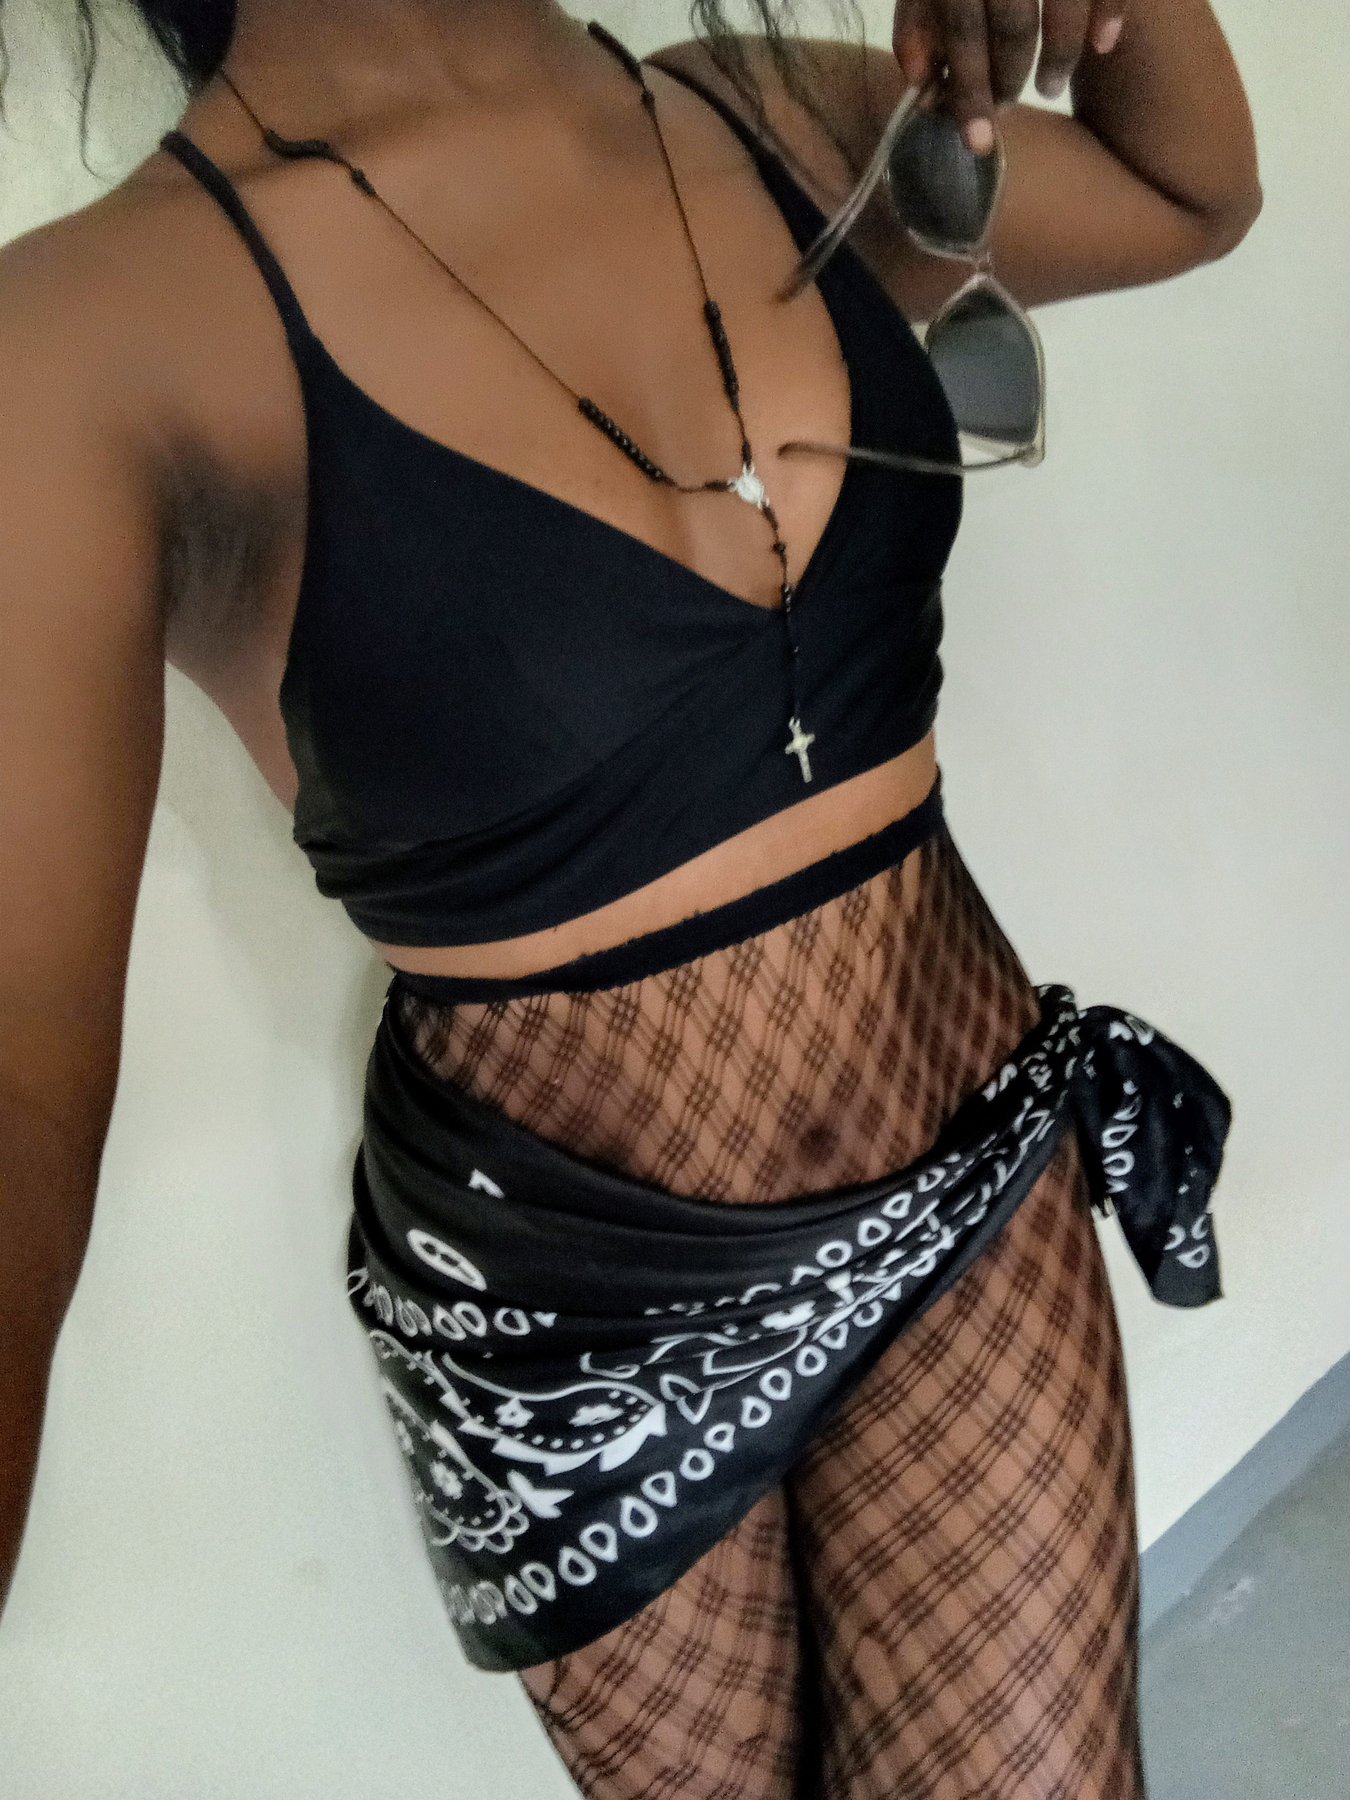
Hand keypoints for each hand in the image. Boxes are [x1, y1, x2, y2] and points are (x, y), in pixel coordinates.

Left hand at [892, 0, 1126, 151]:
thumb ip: (919, 13)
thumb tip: (919, 80)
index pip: (963, 30)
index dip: (968, 90)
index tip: (977, 142)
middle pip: (1013, 23)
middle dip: (1009, 79)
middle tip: (1005, 113)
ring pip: (1063, 6)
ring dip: (1057, 58)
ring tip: (1048, 89)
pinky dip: (1110, 13)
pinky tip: (1103, 48)